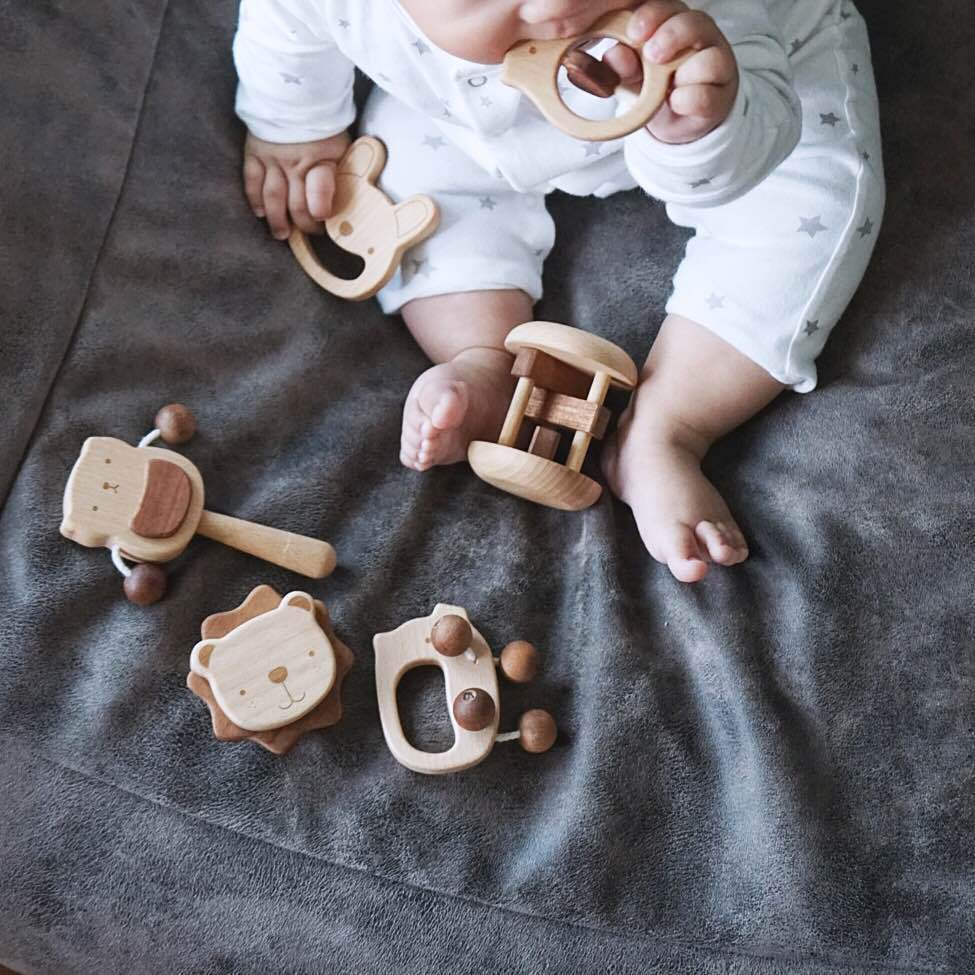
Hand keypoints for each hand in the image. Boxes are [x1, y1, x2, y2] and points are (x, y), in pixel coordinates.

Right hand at [243, 131, 350, 238]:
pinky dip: (254, 198)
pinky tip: (259, 212)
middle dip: (303, 224)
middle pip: (296, 204)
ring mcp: (272, 158)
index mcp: (321, 159)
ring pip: (273, 197)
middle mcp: (295, 162)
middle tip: (309, 233)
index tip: (324, 220)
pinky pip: (252, 180)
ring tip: (282, 234)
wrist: (295, 88)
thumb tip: (352, 194)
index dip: (321, 210)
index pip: (320, 191)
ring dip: (277, 219)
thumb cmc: (323, 122)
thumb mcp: (343, 144)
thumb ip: (343, 169)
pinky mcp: (255, 152)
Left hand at [602, 1, 738, 144]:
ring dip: (684, 73)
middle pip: (696, 22)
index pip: (668, 7)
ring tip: (667, 88)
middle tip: (652, 55)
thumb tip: (613, 55)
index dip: (652, 15)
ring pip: (711, 59)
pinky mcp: (721, 96)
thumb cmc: (653, 87)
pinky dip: (688, 99)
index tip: (634, 33)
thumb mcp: (631, 76)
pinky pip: (708, 95)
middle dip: (672, 36)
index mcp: (674, 24)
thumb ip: (622, 65)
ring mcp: (716, 65)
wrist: (675, 120)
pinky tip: (675, 102)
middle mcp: (701, 38)